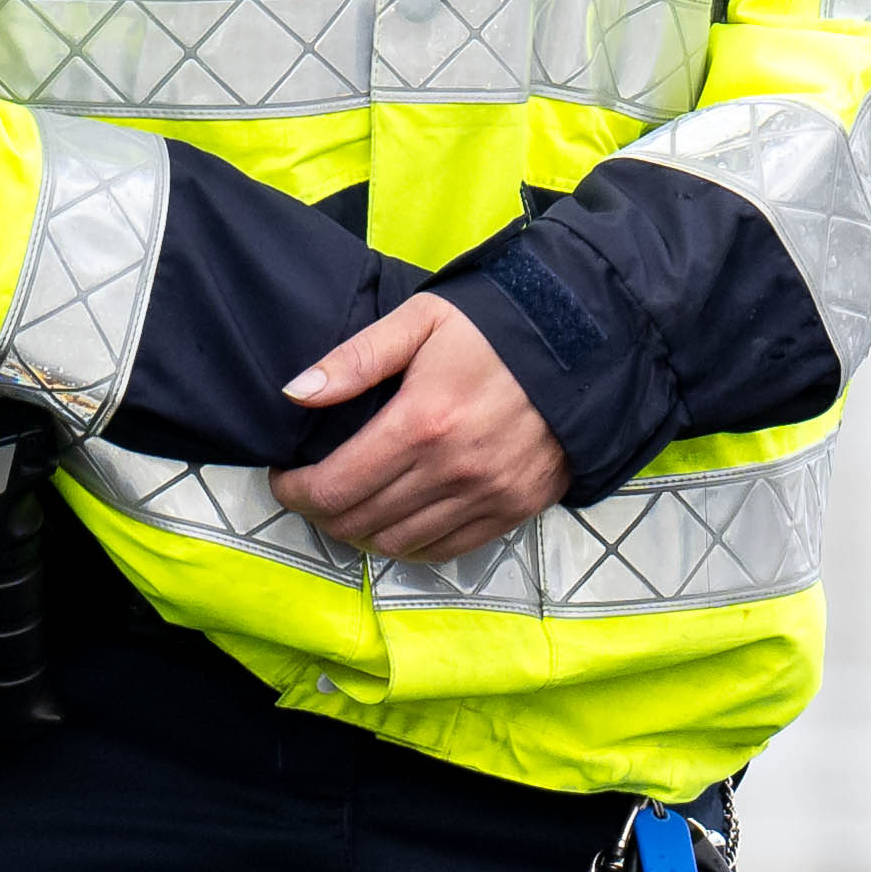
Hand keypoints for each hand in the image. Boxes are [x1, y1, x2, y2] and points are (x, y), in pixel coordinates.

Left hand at [271, 294, 568, 563]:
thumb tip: (295, 393)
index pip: (334, 486)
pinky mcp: (514, 510)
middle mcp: (452, 471)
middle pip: (359, 522)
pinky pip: (444, 550)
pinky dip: (409, 545)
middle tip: (311, 491)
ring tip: (349, 506)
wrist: (585, 343)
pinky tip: (396, 521)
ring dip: (360, 533)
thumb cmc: (494, 326)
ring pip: (397, 544)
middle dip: (321, 512)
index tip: (285, 478)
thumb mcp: (421, 321)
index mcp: (420, 423)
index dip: (295, 491)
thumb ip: (355, 359)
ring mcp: (486, 497)